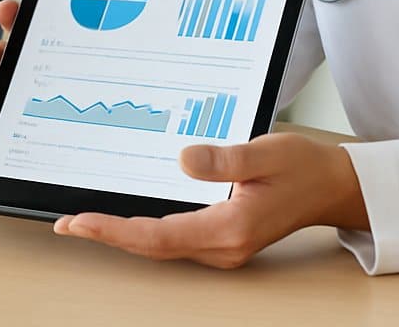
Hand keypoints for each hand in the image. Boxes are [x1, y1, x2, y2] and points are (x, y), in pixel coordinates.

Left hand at [53, 133, 367, 268]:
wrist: (332, 186)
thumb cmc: (303, 166)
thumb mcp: (267, 152)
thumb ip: (226, 158)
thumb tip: (184, 159)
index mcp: (230, 228)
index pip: (158, 235)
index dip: (114, 230)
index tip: (80, 221)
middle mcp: (223, 245)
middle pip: (152, 246)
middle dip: (108, 235)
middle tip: (66, 223)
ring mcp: (222, 246)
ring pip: (160, 246)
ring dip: (123, 234)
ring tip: (84, 221)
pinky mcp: (222, 238)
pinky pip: (174, 240)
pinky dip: (144, 231)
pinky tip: (125, 218)